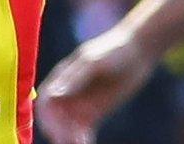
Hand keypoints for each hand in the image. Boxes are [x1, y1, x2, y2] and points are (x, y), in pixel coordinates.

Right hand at [37, 25, 158, 143]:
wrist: (138, 52)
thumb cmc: (114, 50)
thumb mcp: (93, 61)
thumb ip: (74, 77)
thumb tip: (54, 94)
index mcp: (62, 76)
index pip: (45, 99)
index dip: (46, 115)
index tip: (55, 127)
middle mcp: (68, 91)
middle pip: (54, 116)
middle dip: (57, 130)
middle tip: (70, 140)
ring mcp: (81, 102)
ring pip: (67, 126)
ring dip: (68, 137)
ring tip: (80, 143)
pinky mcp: (95, 111)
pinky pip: (83, 129)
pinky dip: (82, 139)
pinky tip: (87, 143)